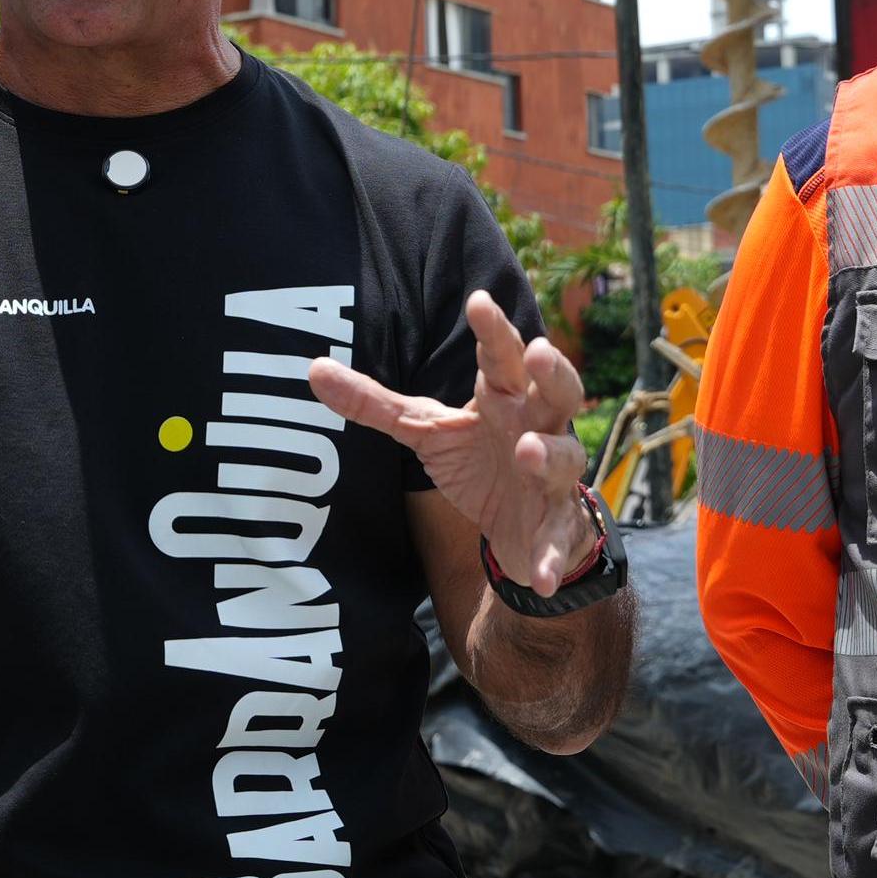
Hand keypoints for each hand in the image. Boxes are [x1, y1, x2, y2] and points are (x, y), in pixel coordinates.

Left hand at [311, 293, 600, 592]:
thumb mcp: (425, 430)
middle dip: (553, 373)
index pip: (502, 356)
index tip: (478, 301)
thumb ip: (375, 403)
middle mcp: (537, 426)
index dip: (493, 330)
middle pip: (557, 390)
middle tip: (540, 353)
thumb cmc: (478, 460)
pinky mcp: (556, 527)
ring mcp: (552, 477)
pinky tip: (545, 576)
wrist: (517, 529)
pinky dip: (553, 557)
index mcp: (504, 397)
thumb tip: (313, 368)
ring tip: (526, 451)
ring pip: (564, 456)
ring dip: (548, 453)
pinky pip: (558, 541)